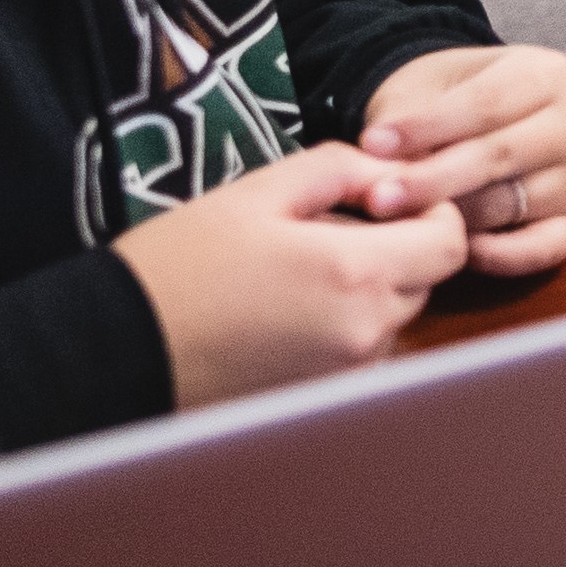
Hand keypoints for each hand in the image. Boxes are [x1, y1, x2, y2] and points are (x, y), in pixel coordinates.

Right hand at [109, 142, 470, 409]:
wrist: (115, 350)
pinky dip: (341, 324)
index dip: (431, 211)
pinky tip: (282, 308)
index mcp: (356, 276)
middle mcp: (363, 333)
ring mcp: (344, 374)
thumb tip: (393, 173)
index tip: (386, 199)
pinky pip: (358, 350)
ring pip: (392, 315)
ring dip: (366, 286)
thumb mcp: (259, 191)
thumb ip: (341, 169)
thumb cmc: (179, 267)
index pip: (450, 243)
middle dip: (395, 245)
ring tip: (294, 269)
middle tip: (328, 225)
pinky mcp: (319, 397)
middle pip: (424, 279)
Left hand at [352, 45, 565, 278]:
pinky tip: (459, 248)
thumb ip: (411, 119)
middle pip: (499, 155)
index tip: (372, 144)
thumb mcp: (426, 87)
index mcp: (547, 74)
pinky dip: (500, 256)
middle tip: (379, 198)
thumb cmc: (445, 100)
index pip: (485, 104)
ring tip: (405, 222)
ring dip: (454, 218)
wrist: (469, 118)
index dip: (427, 127)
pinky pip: (542, 249)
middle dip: (432, 180)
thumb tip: (390, 167)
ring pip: (511, 203)